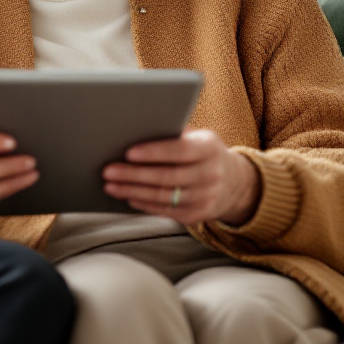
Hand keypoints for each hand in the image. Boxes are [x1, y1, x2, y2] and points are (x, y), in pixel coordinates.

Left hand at [102, 129, 260, 225]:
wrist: (235, 182)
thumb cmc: (204, 152)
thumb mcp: (198, 137)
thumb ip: (174, 134)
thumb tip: (136, 127)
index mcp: (209, 149)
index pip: (180, 150)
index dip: (153, 152)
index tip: (128, 152)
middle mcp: (210, 175)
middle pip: (166, 177)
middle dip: (133, 175)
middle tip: (108, 171)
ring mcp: (205, 198)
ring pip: (163, 197)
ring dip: (133, 191)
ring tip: (110, 185)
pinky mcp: (197, 215)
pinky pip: (166, 211)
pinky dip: (144, 204)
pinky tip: (127, 197)